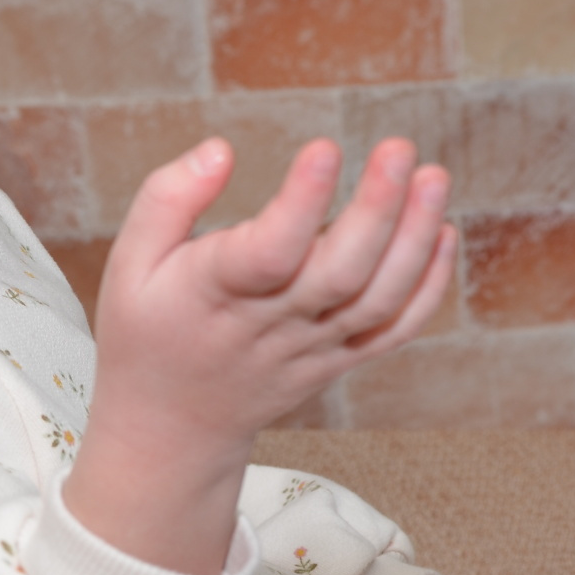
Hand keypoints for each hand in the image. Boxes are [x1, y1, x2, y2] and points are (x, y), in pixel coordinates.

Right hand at [65, 137, 455, 573]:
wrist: (174, 427)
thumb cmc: (151, 328)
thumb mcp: (130, 262)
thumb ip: (168, 199)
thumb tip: (221, 148)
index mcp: (214, 294)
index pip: (267, 252)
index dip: (300, 201)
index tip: (326, 146)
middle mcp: (271, 325)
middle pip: (339, 274)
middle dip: (377, 209)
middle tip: (400, 147)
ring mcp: (313, 348)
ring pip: (377, 301)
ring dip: (414, 240)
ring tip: (434, 176)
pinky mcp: (339, 361)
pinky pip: (394, 331)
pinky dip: (429, 288)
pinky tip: (444, 232)